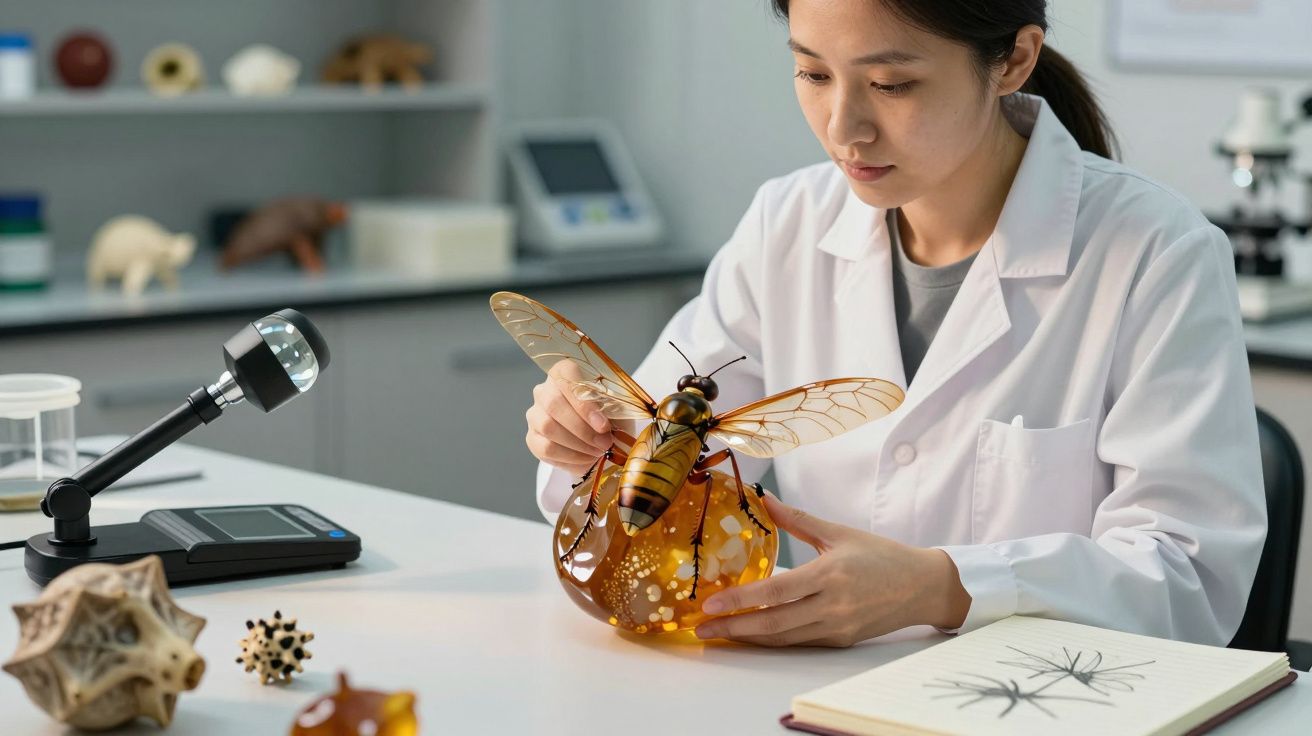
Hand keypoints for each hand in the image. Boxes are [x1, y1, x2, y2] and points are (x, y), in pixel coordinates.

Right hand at [524, 361, 614, 477]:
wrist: (601, 438)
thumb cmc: (609, 416)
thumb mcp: (617, 407)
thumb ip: (611, 409)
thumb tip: (604, 425)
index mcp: (564, 372)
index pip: (566, 377)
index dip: (584, 403)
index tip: (604, 426)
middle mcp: (544, 390)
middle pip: (554, 404)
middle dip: (583, 429)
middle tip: (605, 444)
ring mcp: (535, 414)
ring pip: (548, 427)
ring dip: (577, 444)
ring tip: (598, 452)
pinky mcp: (532, 438)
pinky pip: (546, 449)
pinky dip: (570, 457)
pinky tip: (586, 459)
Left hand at [694, 493, 971, 646]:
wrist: (922, 587)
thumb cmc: (882, 555)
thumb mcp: (839, 532)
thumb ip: (798, 520)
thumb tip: (765, 498)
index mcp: (830, 575)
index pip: (777, 591)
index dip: (742, 600)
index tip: (712, 604)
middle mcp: (832, 605)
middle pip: (774, 622)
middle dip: (735, 627)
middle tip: (702, 627)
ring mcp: (837, 627)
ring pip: (784, 637)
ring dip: (749, 637)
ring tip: (719, 632)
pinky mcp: (841, 640)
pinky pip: (800, 642)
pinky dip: (773, 639)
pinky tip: (752, 634)